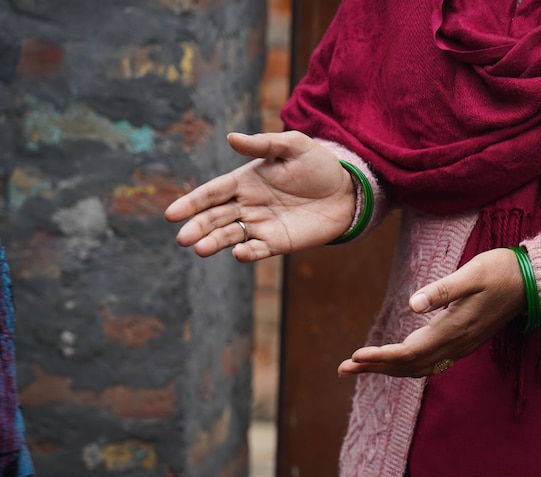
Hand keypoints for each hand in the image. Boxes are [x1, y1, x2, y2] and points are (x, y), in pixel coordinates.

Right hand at [164, 131, 355, 261]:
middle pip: (215, 217)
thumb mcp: (294, 146)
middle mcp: (247, 205)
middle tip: (183, 238)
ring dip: (215, 243)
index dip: (192, 202)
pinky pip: (258, 250)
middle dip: (198, 227)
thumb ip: (264, 144)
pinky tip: (239, 253)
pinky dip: (247, 253)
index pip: (212, 193)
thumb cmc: (318, 165)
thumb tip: (231, 138)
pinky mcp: (278, 242)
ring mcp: (261, 225)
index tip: (172, 214)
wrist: (347, 191)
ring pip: (230, 236)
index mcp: (245, 181)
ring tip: (201, 249)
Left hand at [338, 248, 527, 377]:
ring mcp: (462, 346)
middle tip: (344, 369)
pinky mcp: (464, 342)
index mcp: (453, 329)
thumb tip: (413, 305)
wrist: (531, 281)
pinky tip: (394, 360)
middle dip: (375, 368)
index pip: (409, 352)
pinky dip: (407, 365)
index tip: (355, 356)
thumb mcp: (471, 274)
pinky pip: (431, 362)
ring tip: (361, 367)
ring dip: (389, 369)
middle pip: (409, 366)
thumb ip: (443, 290)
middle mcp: (456, 344)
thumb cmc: (500, 270)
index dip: (380, 357)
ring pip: (419, 367)